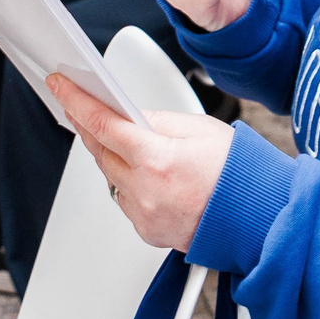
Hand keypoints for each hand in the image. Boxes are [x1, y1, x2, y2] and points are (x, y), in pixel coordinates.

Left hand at [49, 74, 235, 251]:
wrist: (259, 219)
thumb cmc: (238, 173)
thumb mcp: (199, 128)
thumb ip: (156, 120)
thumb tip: (128, 115)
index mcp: (156, 159)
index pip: (102, 124)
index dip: (76, 101)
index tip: (60, 86)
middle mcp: (145, 191)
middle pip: (101, 151)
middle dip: (92, 128)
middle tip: (86, 108)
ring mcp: (144, 215)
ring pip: (111, 178)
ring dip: (114, 158)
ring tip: (133, 144)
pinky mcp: (148, 232)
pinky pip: (125, 201)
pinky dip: (130, 185)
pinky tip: (149, 175)